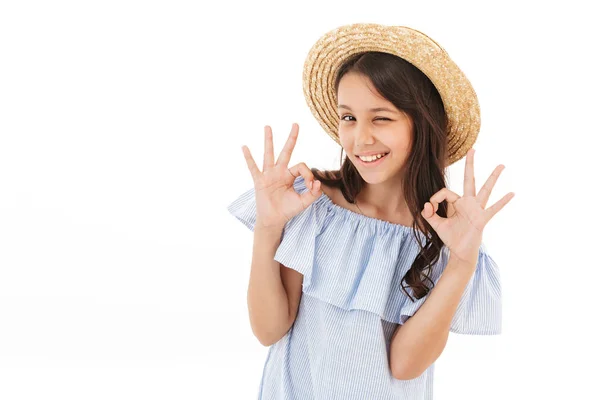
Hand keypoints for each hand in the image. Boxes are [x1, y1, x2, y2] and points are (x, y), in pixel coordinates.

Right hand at [242, 123, 321, 228]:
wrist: (274, 220)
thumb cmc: (287, 210)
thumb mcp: (303, 202)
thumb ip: (313, 193)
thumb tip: (318, 183)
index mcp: (290, 175)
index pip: (301, 167)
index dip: (308, 174)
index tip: (311, 186)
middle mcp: (279, 172)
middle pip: (286, 151)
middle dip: (291, 138)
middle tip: (296, 124)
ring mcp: (268, 175)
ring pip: (269, 154)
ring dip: (269, 141)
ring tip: (268, 126)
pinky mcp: (259, 181)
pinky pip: (253, 167)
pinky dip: (248, 158)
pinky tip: (244, 147)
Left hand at [421, 148, 514, 264]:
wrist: (460, 252)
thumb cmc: (451, 237)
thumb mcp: (436, 225)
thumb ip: (429, 214)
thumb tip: (426, 204)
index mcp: (457, 203)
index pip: (445, 192)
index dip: (435, 198)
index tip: (430, 209)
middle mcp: (468, 203)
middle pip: (469, 180)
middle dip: (469, 165)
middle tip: (472, 149)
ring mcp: (476, 210)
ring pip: (485, 190)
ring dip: (492, 178)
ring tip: (501, 165)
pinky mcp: (482, 219)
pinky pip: (493, 209)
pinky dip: (502, 202)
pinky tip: (512, 193)